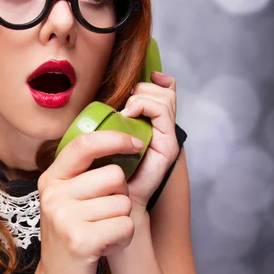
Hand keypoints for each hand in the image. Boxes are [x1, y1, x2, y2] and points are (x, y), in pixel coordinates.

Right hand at [36, 130, 143, 273]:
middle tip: (104, 214)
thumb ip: (83, 173)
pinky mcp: (80, 240)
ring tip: (102, 231)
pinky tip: (106, 245)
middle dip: (121, 195)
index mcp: (51, 179)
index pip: (84, 145)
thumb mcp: (66, 198)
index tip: (135, 143)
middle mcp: (54, 195)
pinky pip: (125, 225)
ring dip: (122, 219)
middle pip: (114, 176)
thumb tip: (121, 142)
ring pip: (123, 203)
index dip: (114, 139)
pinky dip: (124, 237)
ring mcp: (64, 218)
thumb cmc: (71, 232)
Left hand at [120, 71, 179, 210]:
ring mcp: (167, 136)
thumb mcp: (106, 134)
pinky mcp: (168, 145)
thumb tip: (107, 99)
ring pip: (165, 98)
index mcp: (151, 123)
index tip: (146, 77)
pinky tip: (129, 115)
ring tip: (126, 112)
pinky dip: (144, 106)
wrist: (114, 196)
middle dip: (144, 88)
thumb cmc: (106, 166)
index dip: (158, 80)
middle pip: (166, 91)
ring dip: (141, 97)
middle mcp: (163, 128)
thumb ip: (111, 117)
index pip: (166, 91)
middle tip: (126, 104)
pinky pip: (161, 112)